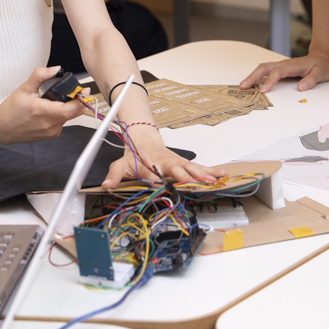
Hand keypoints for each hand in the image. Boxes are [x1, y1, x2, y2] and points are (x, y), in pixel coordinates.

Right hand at [0, 67, 87, 142]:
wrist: (2, 127)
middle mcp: (49, 125)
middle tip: (72, 91)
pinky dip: (62, 114)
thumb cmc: (11, 111)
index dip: (80, 99)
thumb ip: (40, 75)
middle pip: (74, 112)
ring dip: (68, 107)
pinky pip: (64, 122)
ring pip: (70, 117)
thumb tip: (55, 69)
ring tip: (55, 100)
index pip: (70, 109)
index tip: (83, 90)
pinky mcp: (52, 135)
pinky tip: (51, 110)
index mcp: (42, 112)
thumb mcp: (25, 88)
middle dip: (76, 100)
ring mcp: (51, 132)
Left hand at [101, 129, 225, 187]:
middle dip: (189, 178)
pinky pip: (199, 167)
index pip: (157, 176)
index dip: (162, 183)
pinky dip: (211, 170)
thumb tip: (105, 185)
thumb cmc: (133, 155)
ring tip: (216, 181)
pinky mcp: (184, 163)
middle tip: (200, 185)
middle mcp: (166, 164)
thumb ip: (114, 176)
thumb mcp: (120, 165)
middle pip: (178, 172)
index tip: (169, 190)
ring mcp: (177, 163)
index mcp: (151, 166)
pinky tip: (222, 174)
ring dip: (204, 175)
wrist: (142, 138)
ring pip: (192, 169)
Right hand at [239, 51, 328, 93]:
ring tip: (243, 85)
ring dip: (252, 76)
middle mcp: (284, 64)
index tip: (263, 90)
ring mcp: (281, 66)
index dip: (269, 81)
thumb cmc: (322, 65)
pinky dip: (257, 75)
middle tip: (243, 86)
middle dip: (253, 76)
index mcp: (293, 65)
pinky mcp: (281, 69)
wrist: (323, 57)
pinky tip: (252, 82)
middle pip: (264, 67)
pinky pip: (266, 71)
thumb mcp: (322, 73)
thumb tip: (301, 87)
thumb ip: (312, 80)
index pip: (278, 72)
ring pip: (263, 68)